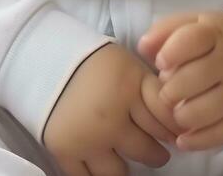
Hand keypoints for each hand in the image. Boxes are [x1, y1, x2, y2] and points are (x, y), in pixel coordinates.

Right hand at [43, 43, 177, 175]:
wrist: (42, 58)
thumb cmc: (93, 62)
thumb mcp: (130, 66)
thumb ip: (155, 91)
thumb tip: (180, 123)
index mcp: (128, 91)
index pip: (167, 125)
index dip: (173, 133)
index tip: (172, 137)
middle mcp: (110, 119)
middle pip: (148, 153)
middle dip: (155, 154)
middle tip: (153, 151)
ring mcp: (87, 139)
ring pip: (120, 173)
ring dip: (127, 167)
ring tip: (122, 155)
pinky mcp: (64, 151)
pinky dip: (98, 174)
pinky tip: (102, 162)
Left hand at [137, 11, 222, 151]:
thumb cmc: (220, 39)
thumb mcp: (196, 23)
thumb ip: (166, 30)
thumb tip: (142, 48)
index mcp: (217, 34)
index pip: (190, 41)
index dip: (169, 54)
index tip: (160, 63)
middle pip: (190, 81)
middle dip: (168, 91)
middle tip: (166, 92)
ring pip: (201, 112)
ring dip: (179, 116)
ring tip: (176, 110)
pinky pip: (220, 135)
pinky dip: (196, 141)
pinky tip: (183, 138)